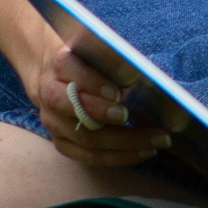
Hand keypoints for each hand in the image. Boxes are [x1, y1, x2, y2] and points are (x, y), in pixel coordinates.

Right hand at [26, 39, 168, 167]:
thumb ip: (113, 57)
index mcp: (61, 62)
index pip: (70, 69)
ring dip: (124, 142)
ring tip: (156, 140)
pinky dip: (119, 157)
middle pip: (75, 108)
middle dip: (104, 113)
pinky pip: (89, 156)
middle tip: (131, 115)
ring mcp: (54, 121)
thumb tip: (141, 73)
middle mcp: (50, 93)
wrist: (53, 77)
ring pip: (85, 137)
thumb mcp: (96, 50)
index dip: (94, 81)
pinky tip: (145, 152)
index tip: (121, 89)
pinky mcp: (61, 142)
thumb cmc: (88, 59)